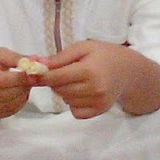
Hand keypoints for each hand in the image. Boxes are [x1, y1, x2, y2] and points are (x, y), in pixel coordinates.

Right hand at [0, 48, 32, 132]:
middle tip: (33, 78)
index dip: (23, 77)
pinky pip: (10, 112)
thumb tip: (37, 61)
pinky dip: (19, 103)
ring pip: (12, 104)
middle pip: (10, 93)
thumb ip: (16, 58)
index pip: (5, 80)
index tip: (35, 73)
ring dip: (24, 95)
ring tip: (24, 85)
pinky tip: (18, 95)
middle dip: (25, 86)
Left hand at [43, 40, 159, 118]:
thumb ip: (60, 57)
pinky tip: (83, 92)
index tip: (30, 73)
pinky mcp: (99, 112)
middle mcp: (94, 89)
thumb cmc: (105, 55)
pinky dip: (73, 103)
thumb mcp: (83, 48)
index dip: (40, 76)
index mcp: (89, 70)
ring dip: (65, 91)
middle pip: (59, 89)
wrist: (130, 71)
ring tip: (78, 80)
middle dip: (55, 81)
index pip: (56, 77)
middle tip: (64, 71)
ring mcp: (97, 102)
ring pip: (65, 100)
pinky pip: (75, 111)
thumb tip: (35, 64)